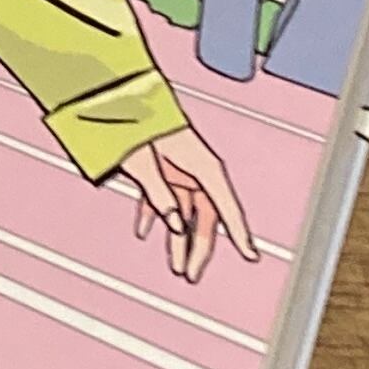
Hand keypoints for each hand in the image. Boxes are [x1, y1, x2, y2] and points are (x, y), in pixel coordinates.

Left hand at [116, 124, 258, 283]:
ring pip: (182, 210)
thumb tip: (175, 224)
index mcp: (201, 163)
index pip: (224, 205)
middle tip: (191, 273)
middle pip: (203, 215)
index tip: (250, 254)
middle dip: (198, 247)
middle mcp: (193, 168)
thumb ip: (160, 194)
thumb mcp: (145, 162)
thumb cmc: (134, 119)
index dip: (239, 232)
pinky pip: (160, 197)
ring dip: (177, 238)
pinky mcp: (160, 166)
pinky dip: (152, 215)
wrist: (117, 95)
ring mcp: (177, 167)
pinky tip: (144, 232)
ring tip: (175, 265)